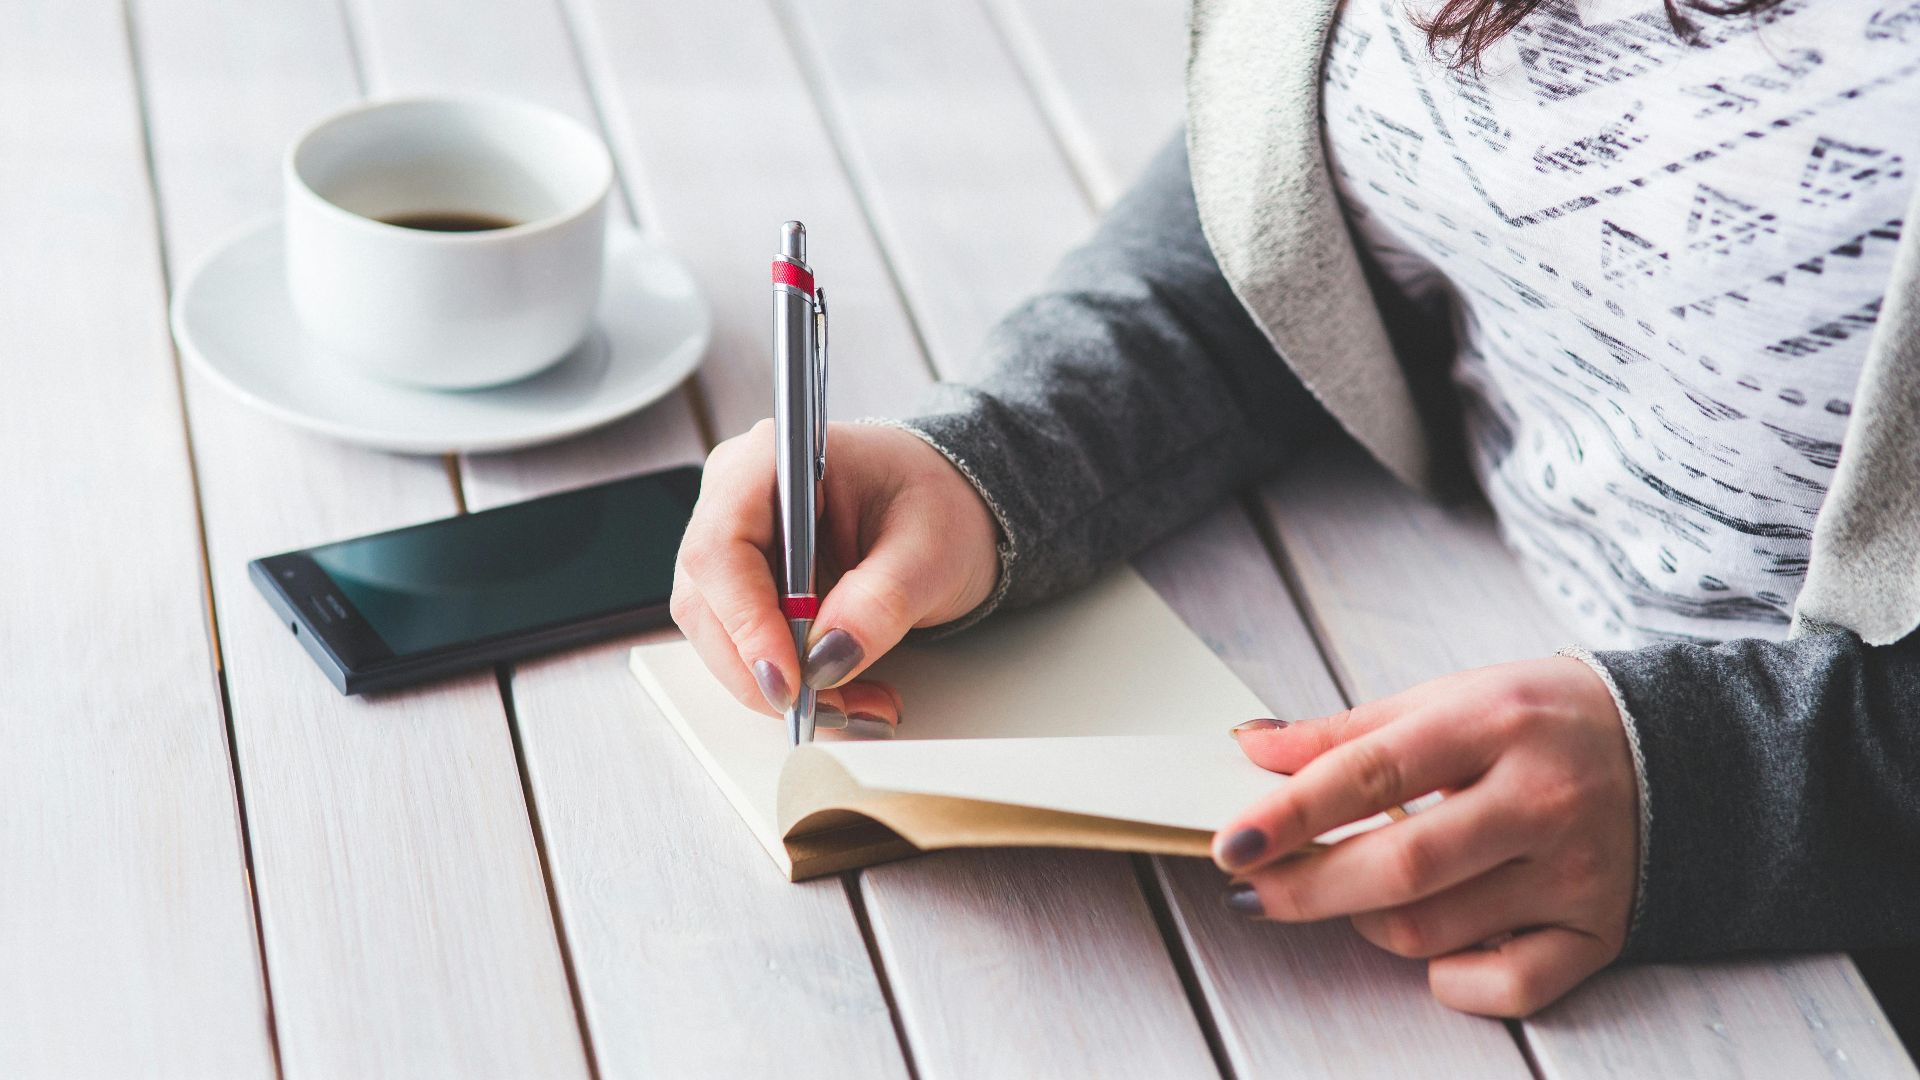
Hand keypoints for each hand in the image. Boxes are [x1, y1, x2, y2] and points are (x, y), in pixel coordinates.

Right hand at [670, 420, 999, 727]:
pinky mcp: (747, 587)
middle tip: (835, 708)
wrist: (947, 508)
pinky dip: (792, 683)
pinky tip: (843, 695)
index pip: (722, 547)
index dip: (746, 621)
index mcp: (772, 460)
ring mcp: (735, 545)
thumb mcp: (930, 551)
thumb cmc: (936, 502)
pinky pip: (745, 648)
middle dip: (766, 670)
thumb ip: (881, 601)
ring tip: (858, 706)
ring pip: (721, 637)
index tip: (789, 679)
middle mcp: (736, 498)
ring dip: (783, 687)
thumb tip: (827, 657)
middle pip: (708, 602)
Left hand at [1212, 657, 1638, 1016]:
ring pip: (1434, 930)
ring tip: (1355, 893)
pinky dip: (1449, 977)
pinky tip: (1432, 945)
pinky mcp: (1600, 932)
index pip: (1371, 773)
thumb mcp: (1449, 698)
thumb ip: (1347, 731)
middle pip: (1400, 867)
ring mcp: (1575, 872)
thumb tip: (1252, 749)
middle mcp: (1541, 799)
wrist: (1684, 749)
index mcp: (1495, 723)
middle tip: (1252, 890)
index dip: (1290, 814)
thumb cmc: (1543, 721)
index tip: (1232, 843)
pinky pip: (1507, 986)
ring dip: (1366, 922)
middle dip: (1307, 888)